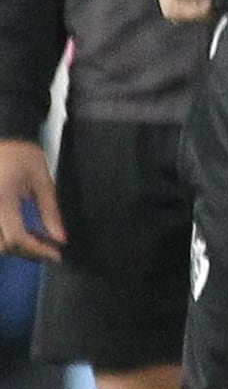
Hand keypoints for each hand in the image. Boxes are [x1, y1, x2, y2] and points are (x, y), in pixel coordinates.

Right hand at [0, 137, 61, 261]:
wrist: (3, 134)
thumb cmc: (22, 153)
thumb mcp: (43, 179)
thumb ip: (50, 211)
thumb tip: (60, 238)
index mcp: (2, 199)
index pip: (16, 237)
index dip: (37, 250)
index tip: (56, 254)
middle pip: (2, 244)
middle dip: (25, 251)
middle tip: (47, 247)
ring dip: (13, 246)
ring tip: (35, 240)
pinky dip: (5, 237)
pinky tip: (21, 232)